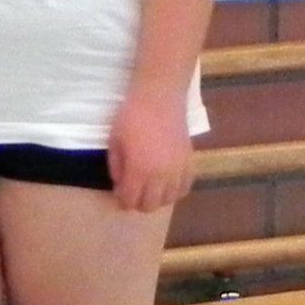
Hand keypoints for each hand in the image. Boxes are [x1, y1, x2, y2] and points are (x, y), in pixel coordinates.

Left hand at [107, 90, 193, 213]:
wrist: (159, 98)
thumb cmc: (131, 116)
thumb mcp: (114, 141)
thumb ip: (116, 166)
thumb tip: (120, 183)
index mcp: (139, 171)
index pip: (131, 200)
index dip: (122, 200)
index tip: (119, 192)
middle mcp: (161, 176)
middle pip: (151, 205)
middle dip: (139, 202)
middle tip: (133, 191)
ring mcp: (178, 170)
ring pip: (170, 200)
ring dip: (158, 198)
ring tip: (150, 187)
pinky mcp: (190, 162)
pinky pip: (185, 188)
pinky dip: (175, 190)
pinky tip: (167, 183)